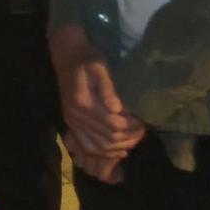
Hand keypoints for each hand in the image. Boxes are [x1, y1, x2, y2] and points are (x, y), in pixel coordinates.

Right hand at [48, 24, 144, 182]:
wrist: (66, 57)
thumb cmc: (87, 59)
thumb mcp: (99, 66)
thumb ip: (107, 88)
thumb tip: (117, 109)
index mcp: (83, 102)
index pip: (112, 124)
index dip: (131, 127)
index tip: (142, 122)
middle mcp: (75, 116)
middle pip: (107, 139)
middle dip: (128, 138)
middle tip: (141, 130)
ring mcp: (72, 122)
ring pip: (98, 147)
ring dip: (118, 147)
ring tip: (132, 138)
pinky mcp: (71, 124)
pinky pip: (87, 146)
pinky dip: (104, 152)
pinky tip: (117, 149)